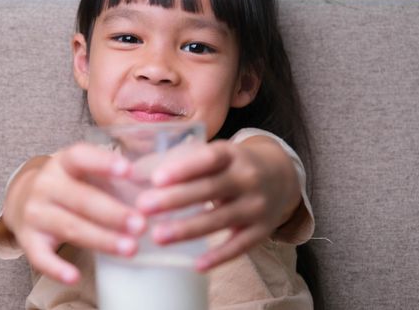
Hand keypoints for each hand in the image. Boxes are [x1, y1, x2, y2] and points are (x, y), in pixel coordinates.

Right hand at [2, 144, 145, 284]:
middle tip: (141, 225)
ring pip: (70, 227)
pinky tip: (74, 276)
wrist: (24, 198)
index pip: (81, 157)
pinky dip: (56, 268)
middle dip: (114, 213)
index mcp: (64, 163)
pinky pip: (41, 257)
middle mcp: (46, 185)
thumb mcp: (86, 171)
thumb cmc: (71, 184)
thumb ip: (114, 177)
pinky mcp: (28, 240)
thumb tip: (157, 191)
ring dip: (101, 239)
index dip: (104, 163)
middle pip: (81, 199)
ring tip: (130, 249)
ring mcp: (35, 212)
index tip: (129, 170)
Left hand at [135, 137, 300, 270]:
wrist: (280, 176)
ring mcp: (257, 205)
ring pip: (220, 219)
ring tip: (158, 236)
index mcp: (233, 154)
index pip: (209, 158)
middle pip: (209, 189)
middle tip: (143, 208)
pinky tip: (196, 264)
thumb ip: (188, 162)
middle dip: (174, 200)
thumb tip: (138, 174)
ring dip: (187, 229)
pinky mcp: (262, 230)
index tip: (156, 178)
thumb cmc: (233, 165)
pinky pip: (239, 246)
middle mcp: (248, 178)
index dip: (183, 168)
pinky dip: (219, 256)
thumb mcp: (219, 154)